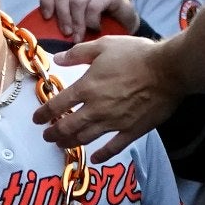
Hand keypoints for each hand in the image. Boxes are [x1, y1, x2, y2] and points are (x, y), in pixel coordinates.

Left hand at [31, 36, 183, 162]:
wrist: (168, 70)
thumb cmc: (135, 54)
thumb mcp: (103, 45)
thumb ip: (77, 53)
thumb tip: (56, 58)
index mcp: (87, 87)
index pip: (58, 104)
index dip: (44, 113)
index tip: (36, 119)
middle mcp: (96, 108)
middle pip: (68, 126)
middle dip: (54, 134)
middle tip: (47, 136)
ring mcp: (114, 122)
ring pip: (86, 138)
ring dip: (71, 143)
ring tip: (63, 145)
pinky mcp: (132, 130)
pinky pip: (113, 147)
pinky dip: (102, 155)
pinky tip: (94, 158)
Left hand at [40, 0, 138, 42]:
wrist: (123, 24)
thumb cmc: (94, 20)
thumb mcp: (73, 15)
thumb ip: (60, 14)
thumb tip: (41, 23)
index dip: (46, 0)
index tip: (47, 18)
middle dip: (62, 16)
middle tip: (66, 33)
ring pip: (77, 1)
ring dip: (77, 23)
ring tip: (79, 37)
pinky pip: (93, 7)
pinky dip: (91, 22)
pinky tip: (95, 28)